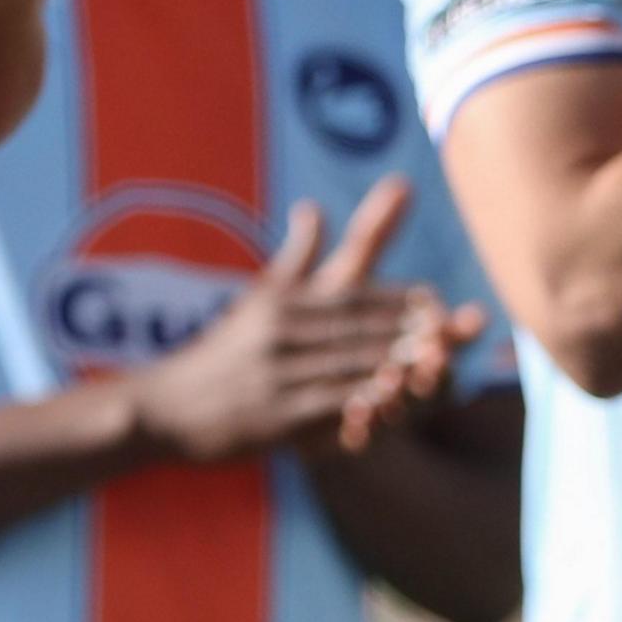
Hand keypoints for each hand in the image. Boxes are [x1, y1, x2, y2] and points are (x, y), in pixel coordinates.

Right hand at [130, 177, 463, 463]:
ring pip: (350, 364)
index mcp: (282, 301)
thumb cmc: (220, 352)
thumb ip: (296, 256)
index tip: (437, 301)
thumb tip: (315, 206)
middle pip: (360, 327)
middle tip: (457, 329)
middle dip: (411, 328)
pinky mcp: (274, 415)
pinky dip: (363, 403)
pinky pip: (328, 405)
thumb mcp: (256, 298)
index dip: (397, 300)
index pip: (352, 295)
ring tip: (439, 365)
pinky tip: (392, 405)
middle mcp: (281, 330)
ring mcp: (277, 372)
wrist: (163, 407)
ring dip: (397, 364)